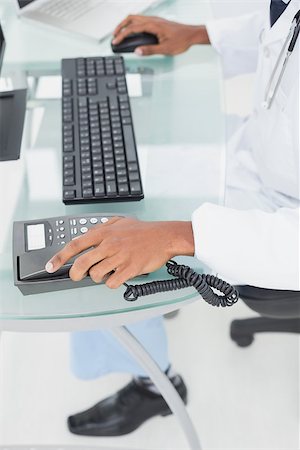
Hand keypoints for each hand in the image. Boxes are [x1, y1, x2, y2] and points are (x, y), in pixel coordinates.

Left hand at [45, 217, 193, 288]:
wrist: (164, 237)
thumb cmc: (144, 231)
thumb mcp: (119, 222)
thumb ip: (101, 227)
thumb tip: (87, 234)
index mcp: (104, 232)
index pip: (74, 245)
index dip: (59, 257)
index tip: (51, 266)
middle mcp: (109, 244)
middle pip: (81, 264)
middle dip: (75, 274)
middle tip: (76, 276)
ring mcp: (120, 257)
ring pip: (96, 275)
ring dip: (98, 277)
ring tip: (106, 272)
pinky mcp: (130, 268)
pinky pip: (112, 283)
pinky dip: (112, 283)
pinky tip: (118, 276)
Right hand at [112, 15, 209, 55]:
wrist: (192, 34)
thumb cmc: (181, 40)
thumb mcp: (165, 49)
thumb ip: (150, 50)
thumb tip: (137, 51)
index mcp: (152, 25)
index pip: (132, 28)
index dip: (121, 35)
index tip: (115, 41)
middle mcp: (152, 20)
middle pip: (130, 19)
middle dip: (120, 26)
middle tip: (114, 36)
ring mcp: (155, 20)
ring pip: (135, 18)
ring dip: (126, 24)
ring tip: (121, 33)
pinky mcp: (157, 22)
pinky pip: (141, 20)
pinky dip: (133, 24)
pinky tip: (133, 32)